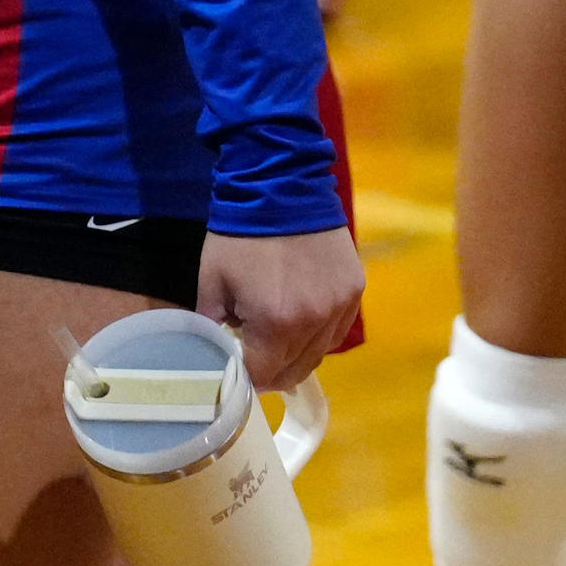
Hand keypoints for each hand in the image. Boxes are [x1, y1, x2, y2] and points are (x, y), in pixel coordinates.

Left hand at [196, 225, 363, 389]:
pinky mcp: (354, 290)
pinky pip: (337, 331)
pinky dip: (319, 336)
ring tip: (277, 342)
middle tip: (255, 362)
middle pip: (295, 371)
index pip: (263, 375)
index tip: (236, 371)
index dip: (246, 379)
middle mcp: (315, 322)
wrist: (280, 187)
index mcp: (276, 323)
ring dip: (296, 355)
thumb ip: (211, 326)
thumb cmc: (238, 236)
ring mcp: (340, 307)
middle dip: (271, 372)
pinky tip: (302, 323)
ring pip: (319, 354)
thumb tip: (216, 354)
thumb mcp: (211, 283)